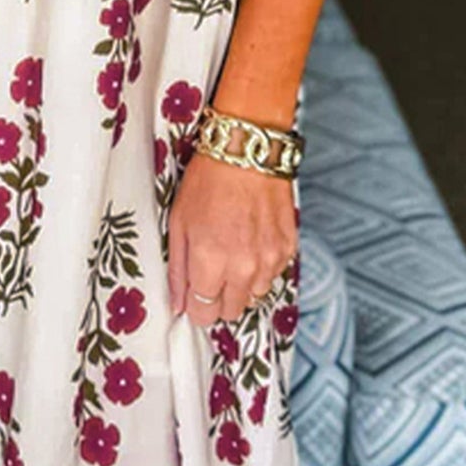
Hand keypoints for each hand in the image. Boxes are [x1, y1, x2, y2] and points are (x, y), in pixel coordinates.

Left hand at [167, 150, 297, 326]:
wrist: (247, 151)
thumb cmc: (208, 181)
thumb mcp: (178, 223)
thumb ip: (178, 269)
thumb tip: (178, 303)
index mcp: (211, 262)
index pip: (204, 314)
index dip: (195, 306)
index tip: (193, 295)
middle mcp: (243, 268)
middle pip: (231, 312)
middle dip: (218, 298)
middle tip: (211, 272)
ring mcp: (269, 260)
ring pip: (254, 296)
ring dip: (241, 285)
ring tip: (232, 254)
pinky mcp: (288, 248)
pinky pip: (273, 275)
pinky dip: (261, 267)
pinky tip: (250, 243)